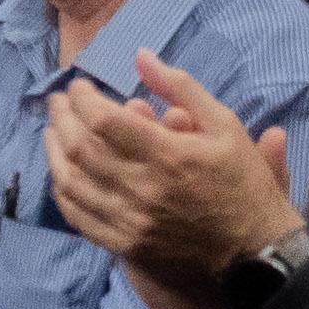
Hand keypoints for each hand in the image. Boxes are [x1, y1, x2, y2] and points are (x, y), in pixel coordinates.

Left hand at [42, 52, 302, 294]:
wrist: (256, 253)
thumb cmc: (243, 184)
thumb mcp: (225, 124)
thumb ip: (180, 87)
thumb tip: (140, 55)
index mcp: (167, 155)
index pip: (103, 120)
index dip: (82, 98)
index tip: (79, 86)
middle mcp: (142, 189)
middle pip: (79, 148)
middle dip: (61, 117)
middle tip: (58, 102)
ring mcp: (130, 221)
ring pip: (72, 182)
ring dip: (54, 152)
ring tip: (52, 131)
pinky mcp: (125, 245)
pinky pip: (80, 217)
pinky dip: (63, 191)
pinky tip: (62, 173)